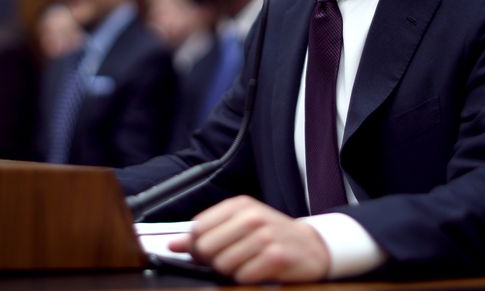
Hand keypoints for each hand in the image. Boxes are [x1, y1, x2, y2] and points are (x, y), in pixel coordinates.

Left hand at [168, 195, 329, 282]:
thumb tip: (173, 245)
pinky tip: (258, 271)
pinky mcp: (276, 256)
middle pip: (207, 248)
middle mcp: (252, 216)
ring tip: (247, 264)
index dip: (197, 246)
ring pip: (223, 264)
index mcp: (239, 205)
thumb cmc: (271, 236)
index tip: (208, 251)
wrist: (310, 247)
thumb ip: (205, 235)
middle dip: (213, 261)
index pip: (198, 228)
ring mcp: (265, 235)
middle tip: (231, 259)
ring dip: (232, 271)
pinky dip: (247, 278)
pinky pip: (243, 276)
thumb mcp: (239, 227)